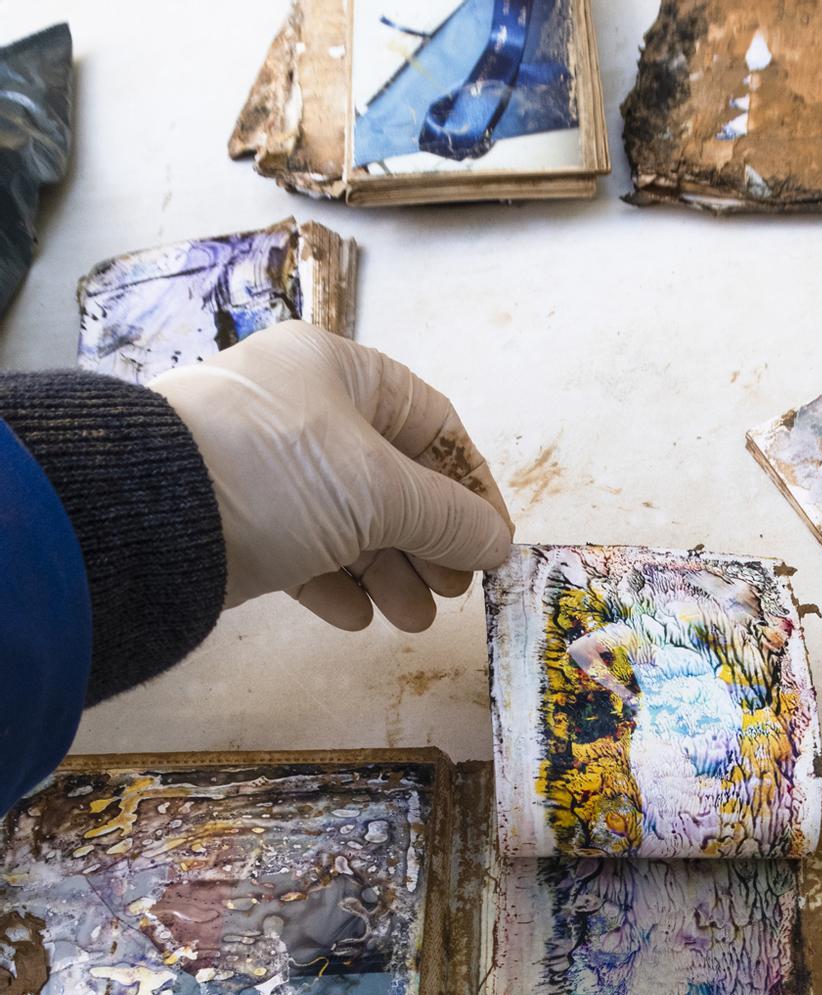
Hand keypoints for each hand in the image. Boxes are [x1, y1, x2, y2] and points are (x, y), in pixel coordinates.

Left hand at [150, 320, 513, 630]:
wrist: (150, 514)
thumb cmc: (281, 474)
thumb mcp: (380, 491)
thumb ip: (449, 518)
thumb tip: (497, 543)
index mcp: (342, 373)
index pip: (432, 424)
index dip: (471, 485)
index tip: (493, 541)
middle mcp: (305, 411)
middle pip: (393, 478)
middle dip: (429, 541)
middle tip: (453, 590)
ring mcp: (267, 466)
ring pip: (349, 520)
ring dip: (389, 573)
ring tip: (411, 620)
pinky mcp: (236, 517)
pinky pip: (301, 549)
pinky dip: (334, 584)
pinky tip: (354, 618)